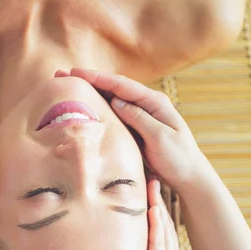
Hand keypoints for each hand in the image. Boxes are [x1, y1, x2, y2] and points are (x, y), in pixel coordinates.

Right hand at [56, 68, 212, 192]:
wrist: (190, 177)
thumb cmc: (179, 158)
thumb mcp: (161, 138)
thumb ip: (140, 118)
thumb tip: (117, 101)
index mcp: (154, 103)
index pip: (121, 86)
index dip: (97, 78)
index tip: (75, 72)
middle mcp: (145, 105)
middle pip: (112, 88)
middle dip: (86, 80)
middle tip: (61, 74)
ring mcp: (138, 117)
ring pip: (109, 100)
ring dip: (88, 93)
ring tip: (65, 86)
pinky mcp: (133, 130)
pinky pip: (111, 115)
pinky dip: (95, 108)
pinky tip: (81, 107)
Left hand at [120, 178, 185, 249]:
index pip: (164, 232)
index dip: (159, 209)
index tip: (151, 188)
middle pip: (168, 225)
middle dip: (161, 200)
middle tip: (155, 175)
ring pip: (165, 230)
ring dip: (160, 205)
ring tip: (154, 183)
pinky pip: (160, 245)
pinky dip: (157, 225)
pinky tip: (153, 209)